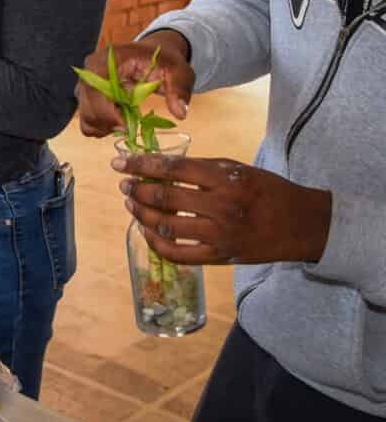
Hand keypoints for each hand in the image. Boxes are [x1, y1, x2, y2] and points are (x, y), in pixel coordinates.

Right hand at [77, 32, 194, 136]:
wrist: (154, 54)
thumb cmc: (164, 60)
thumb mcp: (179, 71)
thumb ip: (180, 89)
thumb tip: (180, 112)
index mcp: (110, 58)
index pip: (95, 86)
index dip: (105, 110)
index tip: (126, 126)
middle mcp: (92, 68)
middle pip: (86, 102)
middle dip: (107, 122)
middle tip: (129, 128)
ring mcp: (88, 82)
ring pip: (84, 114)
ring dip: (103, 126)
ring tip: (126, 123)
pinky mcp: (89, 94)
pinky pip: (86, 118)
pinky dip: (100, 127)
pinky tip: (118, 123)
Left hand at [115, 153, 332, 264]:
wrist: (302, 224)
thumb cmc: (266, 189)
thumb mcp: (236, 168)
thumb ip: (200, 168)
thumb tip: (159, 167)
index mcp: (225, 179)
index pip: (173, 169)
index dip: (141, 165)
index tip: (119, 163)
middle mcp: (221, 208)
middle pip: (166, 199)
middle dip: (137, 191)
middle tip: (124, 185)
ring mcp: (220, 236)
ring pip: (168, 228)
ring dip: (142, 215)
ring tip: (132, 205)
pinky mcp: (221, 257)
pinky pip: (180, 255)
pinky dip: (157, 244)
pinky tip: (147, 231)